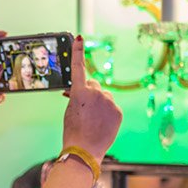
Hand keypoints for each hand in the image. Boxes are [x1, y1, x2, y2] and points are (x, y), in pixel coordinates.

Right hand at [62, 36, 121, 160]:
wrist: (84, 150)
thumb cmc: (73, 131)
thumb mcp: (69, 110)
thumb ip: (76, 96)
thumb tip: (80, 91)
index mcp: (79, 92)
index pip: (78, 67)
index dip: (78, 51)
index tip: (80, 37)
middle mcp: (96, 93)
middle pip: (93, 85)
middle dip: (89, 92)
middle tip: (83, 107)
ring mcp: (109, 102)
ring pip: (104, 96)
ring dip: (99, 103)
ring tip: (92, 120)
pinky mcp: (118, 111)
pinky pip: (112, 106)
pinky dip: (107, 112)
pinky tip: (101, 123)